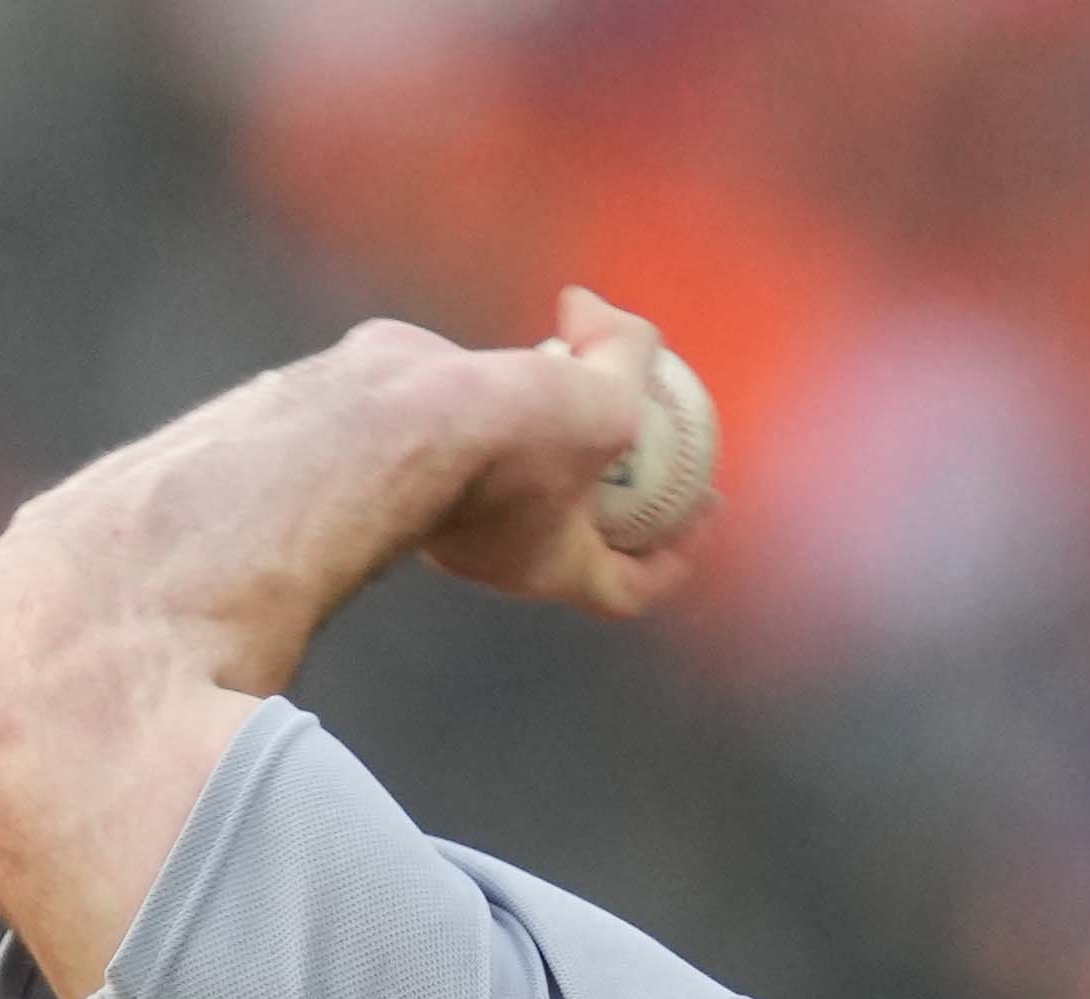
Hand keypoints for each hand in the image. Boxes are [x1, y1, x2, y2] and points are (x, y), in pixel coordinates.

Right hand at [421, 287, 709, 620]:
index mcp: (553, 567)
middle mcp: (505, 542)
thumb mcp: (604, 403)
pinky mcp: (433, 437)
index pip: (628, 588)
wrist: (388, 422)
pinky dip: (531, 374)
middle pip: (583, 523)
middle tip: (662, 430)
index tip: (702, 509)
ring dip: (576, 413)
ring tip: (604, 357)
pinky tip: (553, 325)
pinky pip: (497, 412)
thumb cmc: (504, 443)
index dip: (675, 557)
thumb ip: (628, 358)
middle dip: (628, 483)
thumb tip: (608, 319)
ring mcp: (463, 495)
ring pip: (538, 459)